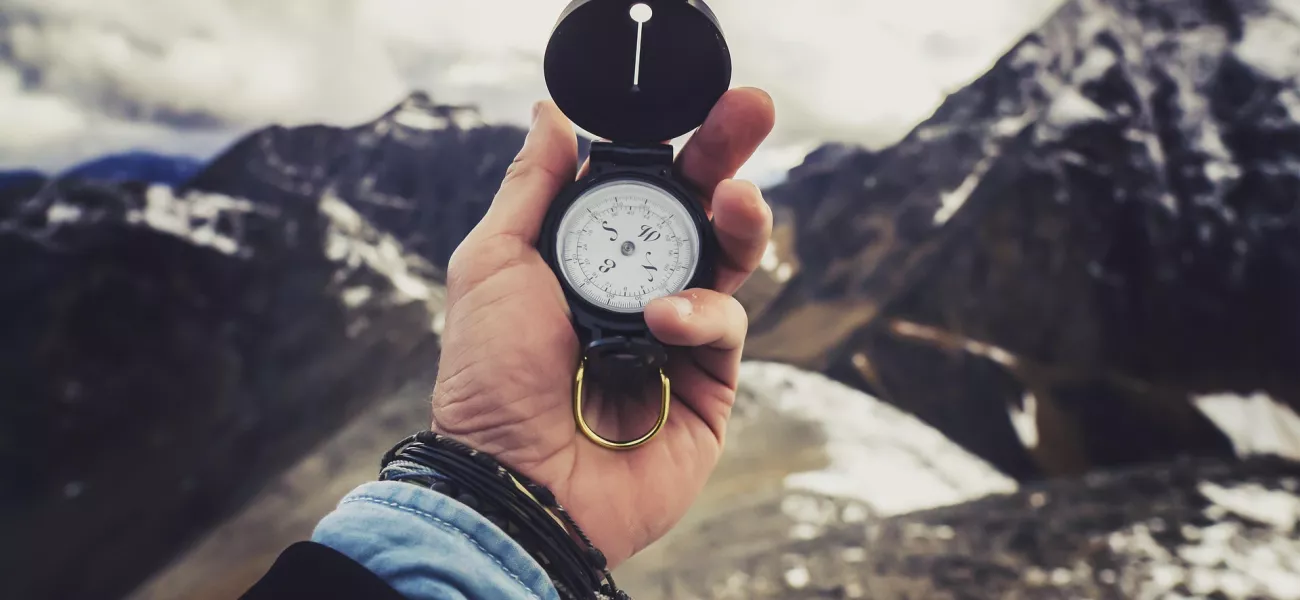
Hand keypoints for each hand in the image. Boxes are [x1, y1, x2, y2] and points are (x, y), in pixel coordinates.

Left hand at [432, 89, 774, 567]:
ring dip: (738, 221)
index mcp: (585, 259)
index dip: (671, 146)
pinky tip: (665, 318)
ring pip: (729, 262)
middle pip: (696, 212)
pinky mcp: (707, 386)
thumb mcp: (493, 263)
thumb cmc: (490, 378)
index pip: (640, 188)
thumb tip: (551, 115)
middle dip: (726, 157)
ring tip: (736, 198)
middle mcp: (636, 292)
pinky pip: (726, 328)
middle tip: (752, 110)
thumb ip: (533, 187)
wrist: (514, 480)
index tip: (696, 106)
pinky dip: (701, 313)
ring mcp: (676, 339)